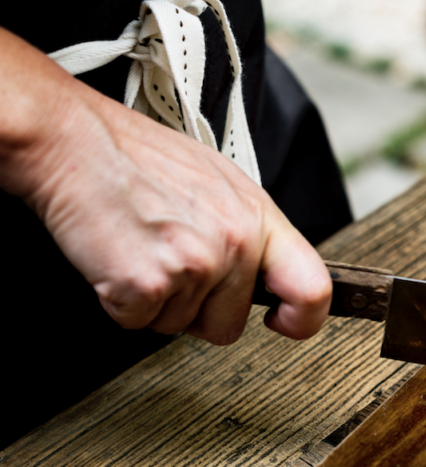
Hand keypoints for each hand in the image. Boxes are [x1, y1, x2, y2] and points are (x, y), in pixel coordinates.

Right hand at [0, 29, 330, 343]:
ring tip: (140, 248)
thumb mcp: (217, 181)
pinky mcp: (148, 284)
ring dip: (156, 301)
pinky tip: (116, 258)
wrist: (72, 140)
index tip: (281, 321)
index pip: (312, 288)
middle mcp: (235, 242)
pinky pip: (139, 323)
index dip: (302, 319)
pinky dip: (120, 302)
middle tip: (166, 262)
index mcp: (258, 216)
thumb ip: (248, 229)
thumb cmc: (137, 157)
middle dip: (195, 309)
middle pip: (228, 324)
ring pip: (180, 326)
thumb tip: (268, 273)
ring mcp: (195, 264)